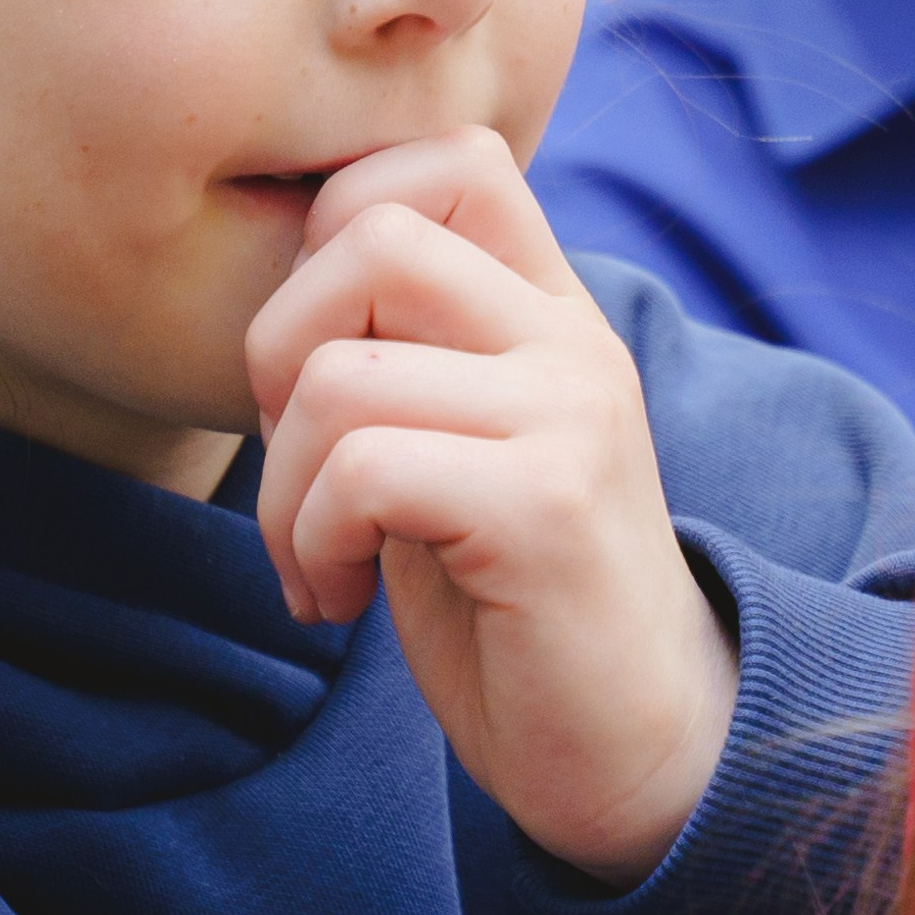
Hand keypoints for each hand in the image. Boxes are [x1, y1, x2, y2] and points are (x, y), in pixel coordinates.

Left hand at [248, 129, 736, 886]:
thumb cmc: (512, 604)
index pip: (445, 158)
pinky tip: (339, 599)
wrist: (639, 756)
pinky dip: (311, 539)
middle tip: (294, 468)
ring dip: (280, 488)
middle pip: (369, 235)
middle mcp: (571, 339)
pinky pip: (362, 468)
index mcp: (548, 310)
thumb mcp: (450, 446)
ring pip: (338, 372)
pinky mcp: (546, 506)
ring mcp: (570, 414)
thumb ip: (399, 351)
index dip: (337, 232)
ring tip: (314, 559)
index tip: (321, 362)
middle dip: (274, 352)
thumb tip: (279, 286)